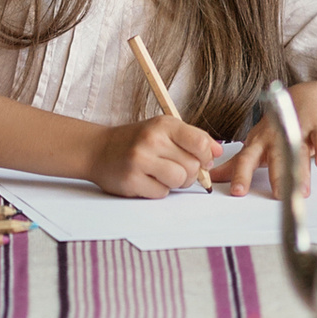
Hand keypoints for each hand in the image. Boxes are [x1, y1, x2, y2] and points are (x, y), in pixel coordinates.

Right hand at [89, 116, 221, 197]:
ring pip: (179, 180)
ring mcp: (140, 160)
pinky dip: (158, 190)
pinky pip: (162, 193)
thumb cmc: (136, 141)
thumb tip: (218, 152)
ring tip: (161, 175)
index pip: (200, 142)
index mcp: (163, 124)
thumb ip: (191, 139)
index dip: (206, 156)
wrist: (99, 150)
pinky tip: (146, 180)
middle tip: (175, 169)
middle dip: (189, 173)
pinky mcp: (132, 180)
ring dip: (175, 183)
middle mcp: (152, 139)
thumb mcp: (163, 131)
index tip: (201, 160)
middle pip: (192, 166)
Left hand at [210, 81, 316, 197]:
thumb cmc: (276, 128)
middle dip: (274, 175)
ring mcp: (296, 129)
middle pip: (274, 157)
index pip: (247, 160)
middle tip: (276, 195)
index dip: (242, 175)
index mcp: (258, 143)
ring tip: (302, 190)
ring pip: (298, 150)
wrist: (303, 98)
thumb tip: (210, 178)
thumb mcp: (253, 146)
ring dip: (301, 170)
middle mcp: (275, 136)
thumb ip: (234, 165)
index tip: (237, 192)